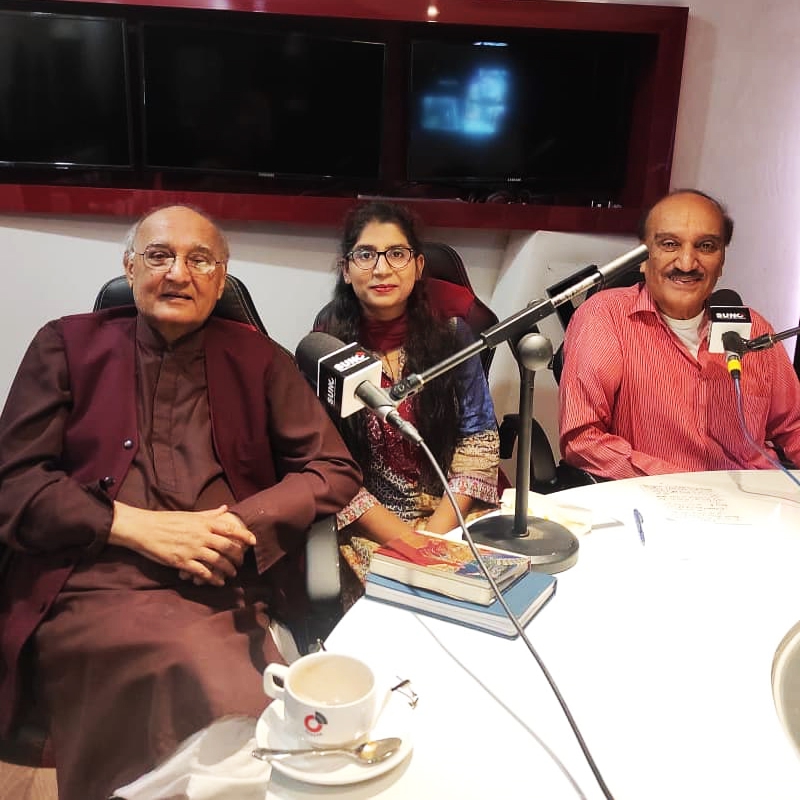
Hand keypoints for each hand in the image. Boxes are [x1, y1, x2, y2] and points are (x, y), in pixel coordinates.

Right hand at [110, 502, 256, 586]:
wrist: (144, 529)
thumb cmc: (167, 520)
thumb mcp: (190, 514)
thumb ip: (209, 514)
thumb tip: (225, 508)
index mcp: (203, 523)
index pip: (230, 529)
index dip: (244, 536)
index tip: (253, 542)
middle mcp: (201, 536)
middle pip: (227, 547)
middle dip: (238, 557)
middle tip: (241, 563)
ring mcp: (192, 549)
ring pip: (217, 562)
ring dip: (228, 569)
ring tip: (232, 574)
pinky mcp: (182, 562)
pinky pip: (202, 572)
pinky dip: (212, 578)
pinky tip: (217, 582)